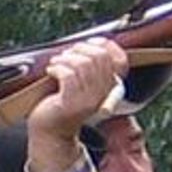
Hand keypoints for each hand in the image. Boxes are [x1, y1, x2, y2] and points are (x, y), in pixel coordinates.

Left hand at [23, 35, 129, 171]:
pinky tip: (50, 72)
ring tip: (55, 64)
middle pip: (99, 57)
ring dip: (64, 59)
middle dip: (79, 49)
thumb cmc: (63, 102)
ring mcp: (89, 101)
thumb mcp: (82, 82)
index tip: (88, 43)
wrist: (50, 131)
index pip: (120, 60)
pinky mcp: (73, 105)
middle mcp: (104, 95)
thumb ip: (91, 64)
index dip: (105, 45)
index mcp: (111, 88)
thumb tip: (97, 39)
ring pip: (82, 64)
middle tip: (65, 56)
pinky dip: (56, 68)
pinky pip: (68, 75)